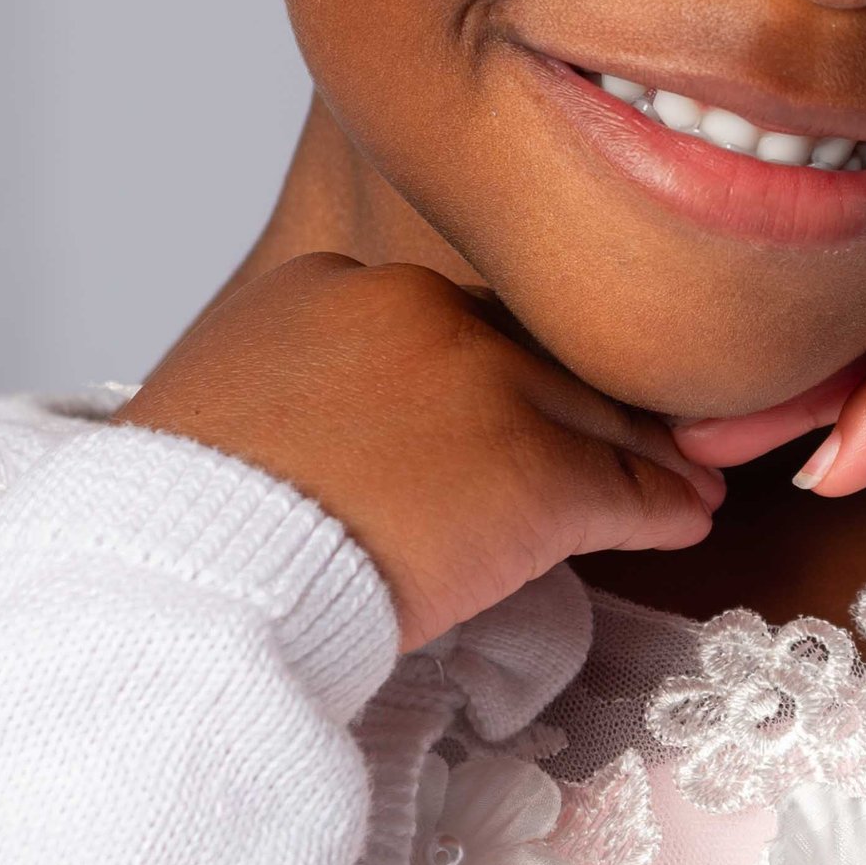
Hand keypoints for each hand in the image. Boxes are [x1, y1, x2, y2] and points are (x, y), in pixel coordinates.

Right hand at [120, 254, 724, 648]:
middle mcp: (417, 309)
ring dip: (642, 453)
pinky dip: (661, 508)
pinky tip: (685, 522)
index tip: (506, 406)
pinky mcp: (533, 470)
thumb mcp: (217, 412)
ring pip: (588, 412)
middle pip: (527, 353)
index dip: (484, 372)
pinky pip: (622, 487)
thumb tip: (331, 440)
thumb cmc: (180, 525)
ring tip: (682, 482)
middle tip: (628, 434)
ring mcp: (484, 384)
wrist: (190, 578)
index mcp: (330, 286)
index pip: (441, 320)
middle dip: (575, 400)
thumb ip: (293, 392)